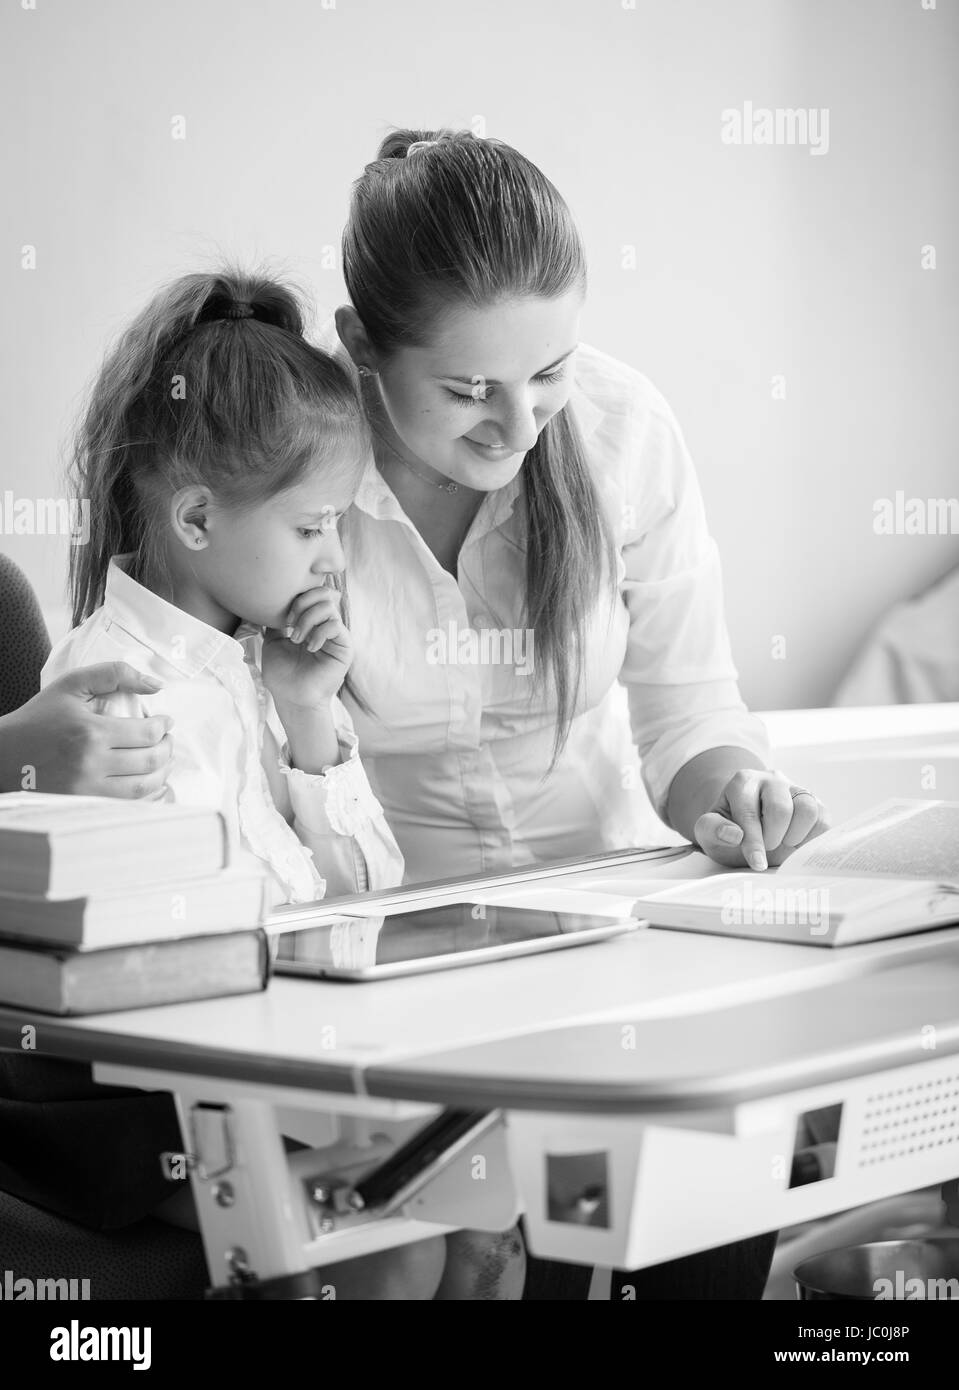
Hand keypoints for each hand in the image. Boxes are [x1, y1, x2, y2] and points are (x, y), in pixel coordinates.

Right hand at [0, 662, 173, 797]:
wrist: (5, 755)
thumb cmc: (39, 717)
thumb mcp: (71, 684)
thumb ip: (114, 674)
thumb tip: (156, 684)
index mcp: (91, 732)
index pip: (146, 733)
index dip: (164, 727)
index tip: (166, 721)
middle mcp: (92, 764)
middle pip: (150, 761)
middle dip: (168, 748)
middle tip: (167, 738)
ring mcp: (88, 789)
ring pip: (143, 787)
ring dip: (163, 773)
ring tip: (164, 759)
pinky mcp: (84, 803)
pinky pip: (128, 805)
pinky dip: (148, 795)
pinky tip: (152, 782)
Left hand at [261, 584, 352, 710]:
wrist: (291, 698)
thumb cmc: (282, 674)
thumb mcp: (273, 641)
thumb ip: (277, 620)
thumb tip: (271, 602)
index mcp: (310, 621)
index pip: (313, 593)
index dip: (298, 596)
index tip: (284, 616)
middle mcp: (325, 625)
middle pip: (323, 592)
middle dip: (303, 602)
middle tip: (290, 623)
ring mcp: (336, 635)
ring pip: (329, 606)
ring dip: (308, 620)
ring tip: (297, 639)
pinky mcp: (344, 647)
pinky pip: (336, 625)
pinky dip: (319, 633)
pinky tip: (309, 647)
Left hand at [693, 769, 828, 871]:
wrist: (747, 832)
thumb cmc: (728, 832)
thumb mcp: (708, 833)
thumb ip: (712, 830)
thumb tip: (733, 834)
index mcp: (743, 782)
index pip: (749, 811)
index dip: (753, 841)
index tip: (756, 863)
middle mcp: (772, 779)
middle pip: (780, 808)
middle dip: (772, 837)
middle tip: (766, 847)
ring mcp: (796, 789)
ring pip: (807, 808)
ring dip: (795, 835)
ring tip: (782, 843)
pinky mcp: (815, 803)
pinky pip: (823, 819)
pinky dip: (812, 838)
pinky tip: (796, 843)